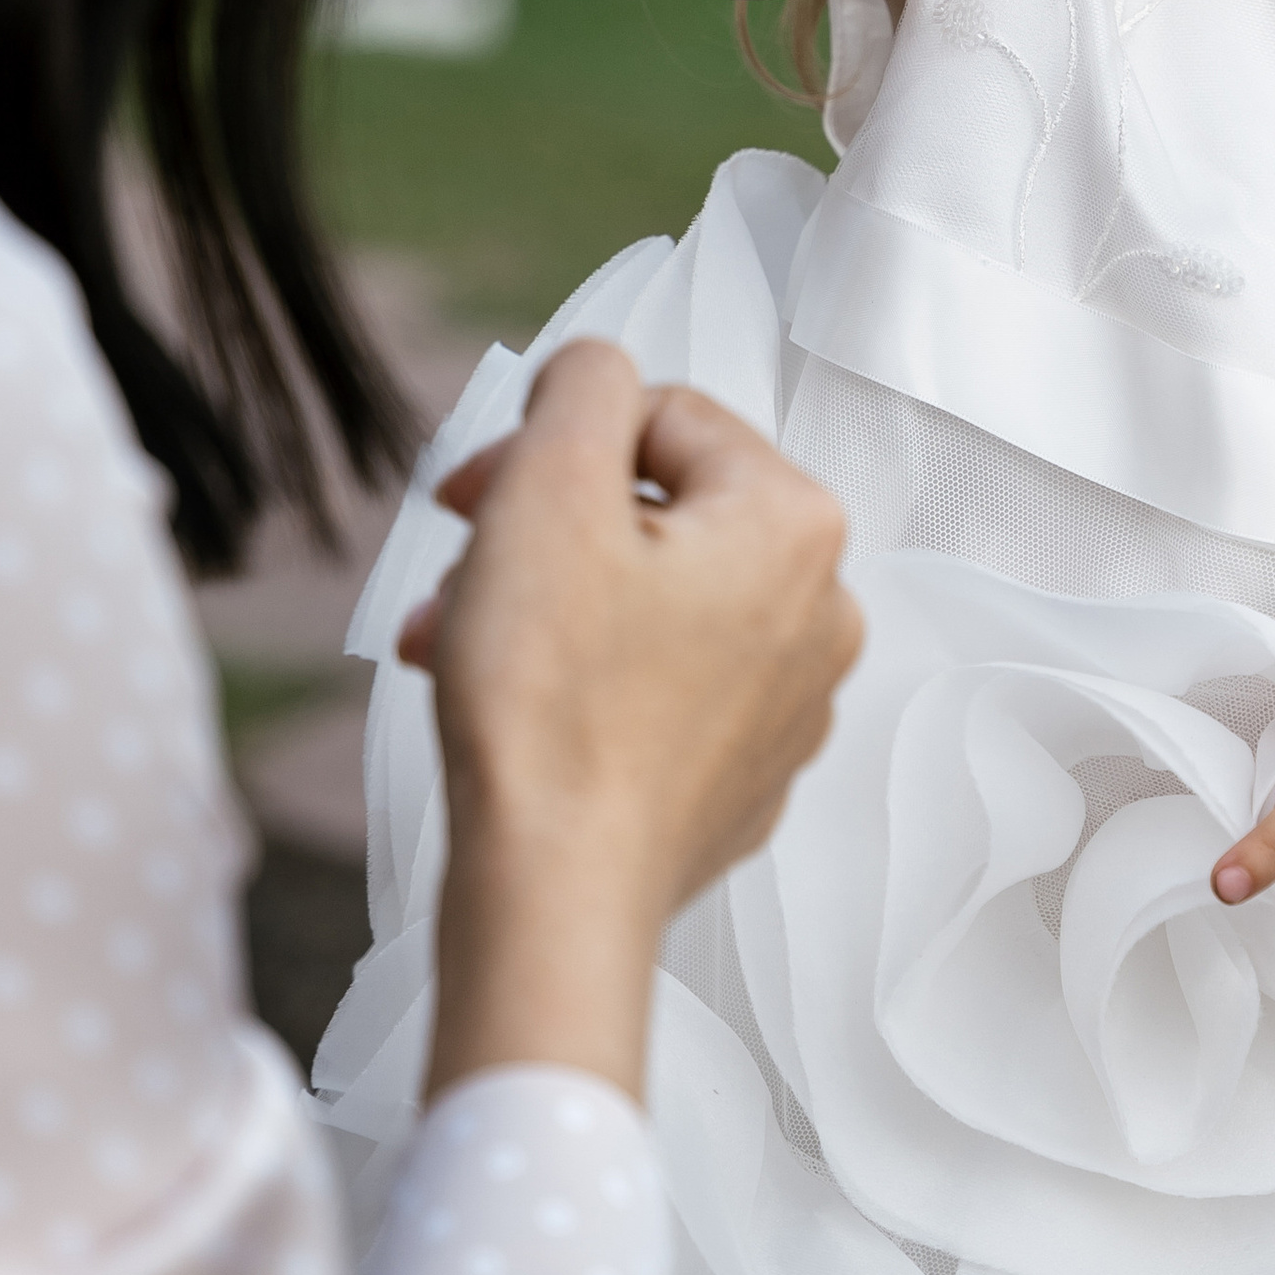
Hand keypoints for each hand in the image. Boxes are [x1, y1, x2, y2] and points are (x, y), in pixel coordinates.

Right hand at [410, 342, 862, 1097]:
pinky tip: (510, 706)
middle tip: (460, 568)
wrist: (553, 900)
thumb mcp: (549, 488)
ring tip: (454, 641)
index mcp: (794, 525)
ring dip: (545, 601)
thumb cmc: (553, 706)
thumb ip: (583, 386)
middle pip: (659, 512)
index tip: (471, 495)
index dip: (549, 443)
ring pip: (649, 600)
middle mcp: (820, 611)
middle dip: (541, 529)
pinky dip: (580, 677)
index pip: (663, 419)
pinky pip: (657, 685)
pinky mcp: (741, 773)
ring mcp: (788, 702)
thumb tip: (597, 375)